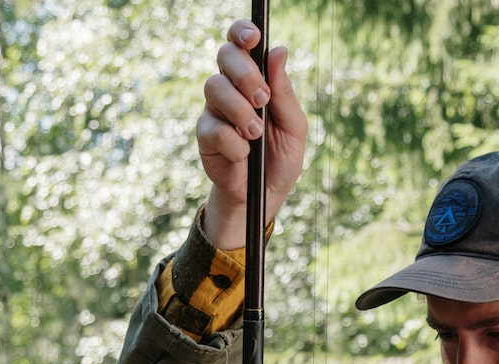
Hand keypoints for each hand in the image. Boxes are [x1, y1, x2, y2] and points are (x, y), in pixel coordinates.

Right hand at [197, 19, 307, 249]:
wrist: (266, 195)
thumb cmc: (281, 158)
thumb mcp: (294, 127)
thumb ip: (284, 92)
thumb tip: (279, 51)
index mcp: (255, 80)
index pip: (241, 44)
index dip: (242, 32)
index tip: (253, 38)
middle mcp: (232, 89)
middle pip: (225, 56)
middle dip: (244, 73)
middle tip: (262, 98)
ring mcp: (215, 110)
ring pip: (215, 87)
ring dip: (240, 110)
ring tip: (255, 133)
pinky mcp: (205, 135)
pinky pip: (213, 127)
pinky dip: (233, 143)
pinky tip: (243, 154)